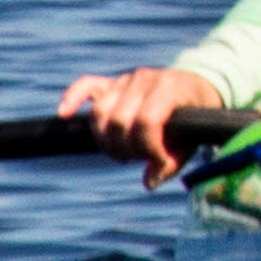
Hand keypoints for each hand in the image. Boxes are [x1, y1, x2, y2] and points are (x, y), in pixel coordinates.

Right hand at [57, 63, 224, 187]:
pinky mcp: (112, 82)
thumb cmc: (193, 119)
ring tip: (121, 152)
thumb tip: (148, 181)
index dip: (149, 149)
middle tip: (137, 158)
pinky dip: (72, 98)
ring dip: (105, 140)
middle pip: (118, 120)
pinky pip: (86, 86)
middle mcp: (144, 79)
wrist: (196, 88)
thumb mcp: (191, 140)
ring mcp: (126, 79)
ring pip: (99, 112)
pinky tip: (64, 115)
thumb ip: (172, 162)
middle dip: (126, 148)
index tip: (157, 163)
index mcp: (168, 89)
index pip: (146, 121)